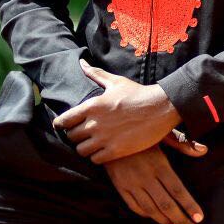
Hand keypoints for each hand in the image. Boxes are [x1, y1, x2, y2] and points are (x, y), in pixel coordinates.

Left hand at [52, 59, 198, 162]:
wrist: (161, 108)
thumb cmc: (137, 94)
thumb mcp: (115, 82)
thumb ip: (95, 74)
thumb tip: (81, 63)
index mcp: (92, 106)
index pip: (64, 120)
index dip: (62, 124)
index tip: (65, 126)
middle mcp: (95, 123)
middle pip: (71, 137)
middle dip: (76, 136)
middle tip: (84, 134)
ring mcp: (105, 138)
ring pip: (81, 150)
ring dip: (86, 148)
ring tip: (93, 144)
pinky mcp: (116, 151)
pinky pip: (95, 160)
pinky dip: (97, 157)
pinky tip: (104, 151)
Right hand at [102, 143, 205, 223]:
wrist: (109, 134)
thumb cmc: (141, 134)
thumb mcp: (163, 135)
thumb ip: (184, 144)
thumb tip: (203, 150)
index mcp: (159, 165)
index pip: (178, 191)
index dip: (189, 206)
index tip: (199, 217)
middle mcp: (146, 177)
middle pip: (166, 205)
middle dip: (181, 220)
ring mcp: (132, 184)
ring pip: (151, 209)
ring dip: (165, 221)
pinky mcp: (120, 187)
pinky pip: (135, 207)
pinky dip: (147, 215)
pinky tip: (157, 217)